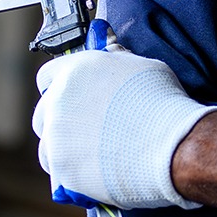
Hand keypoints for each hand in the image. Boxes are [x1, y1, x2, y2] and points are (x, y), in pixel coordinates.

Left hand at [33, 47, 216, 209]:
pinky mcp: (62, 169)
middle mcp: (58, 101)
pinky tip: (95, 173)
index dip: (59, 88)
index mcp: (74, 71)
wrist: (173, 145)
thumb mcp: (139, 66)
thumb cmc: (163, 103)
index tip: (71, 100)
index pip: (47, 77)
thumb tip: (106, 40)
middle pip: (43, 114)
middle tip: (85, 132)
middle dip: (60, 123)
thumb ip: (113, 57)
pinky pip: (59, 173)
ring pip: (47, 147)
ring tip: (92, 157)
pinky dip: (73, 175)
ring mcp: (57, 137)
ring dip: (64, 151)